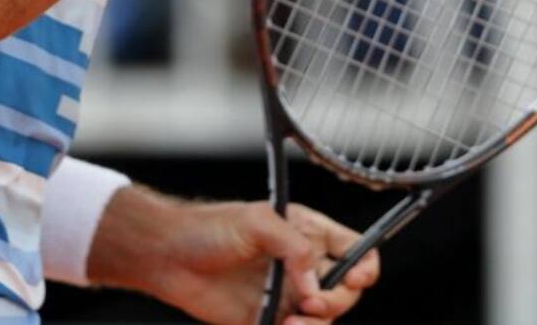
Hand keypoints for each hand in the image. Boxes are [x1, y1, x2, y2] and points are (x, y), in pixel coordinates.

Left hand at [87, 187, 379, 324]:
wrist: (172, 257)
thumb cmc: (211, 227)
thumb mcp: (257, 221)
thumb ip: (292, 247)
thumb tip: (314, 285)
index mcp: (307, 233)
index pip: (355, 249)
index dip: (365, 265)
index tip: (355, 278)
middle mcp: (302, 266)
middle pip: (346, 291)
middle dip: (338, 300)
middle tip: (314, 303)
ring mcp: (287, 296)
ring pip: (324, 319)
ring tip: (294, 322)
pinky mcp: (267, 320)